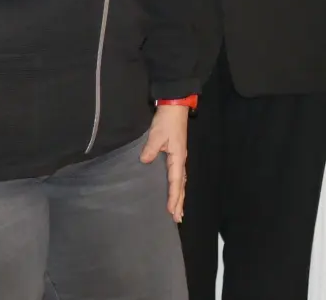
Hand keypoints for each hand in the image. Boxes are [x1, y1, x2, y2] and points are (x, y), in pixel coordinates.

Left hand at [141, 105, 189, 221]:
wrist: (175, 108)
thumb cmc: (167, 122)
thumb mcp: (156, 135)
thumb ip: (150, 149)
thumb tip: (144, 161)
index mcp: (177, 158)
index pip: (175, 181)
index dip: (173, 197)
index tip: (171, 210)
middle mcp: (180, 161)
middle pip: (181, 186)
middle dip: (179, 202)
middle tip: (178, 219)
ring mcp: (179, 158)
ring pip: (180, 182)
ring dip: (179, 197)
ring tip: (178, 212)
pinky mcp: (176, 155)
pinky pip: (177, 176)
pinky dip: (177, 187)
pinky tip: (175, 192)